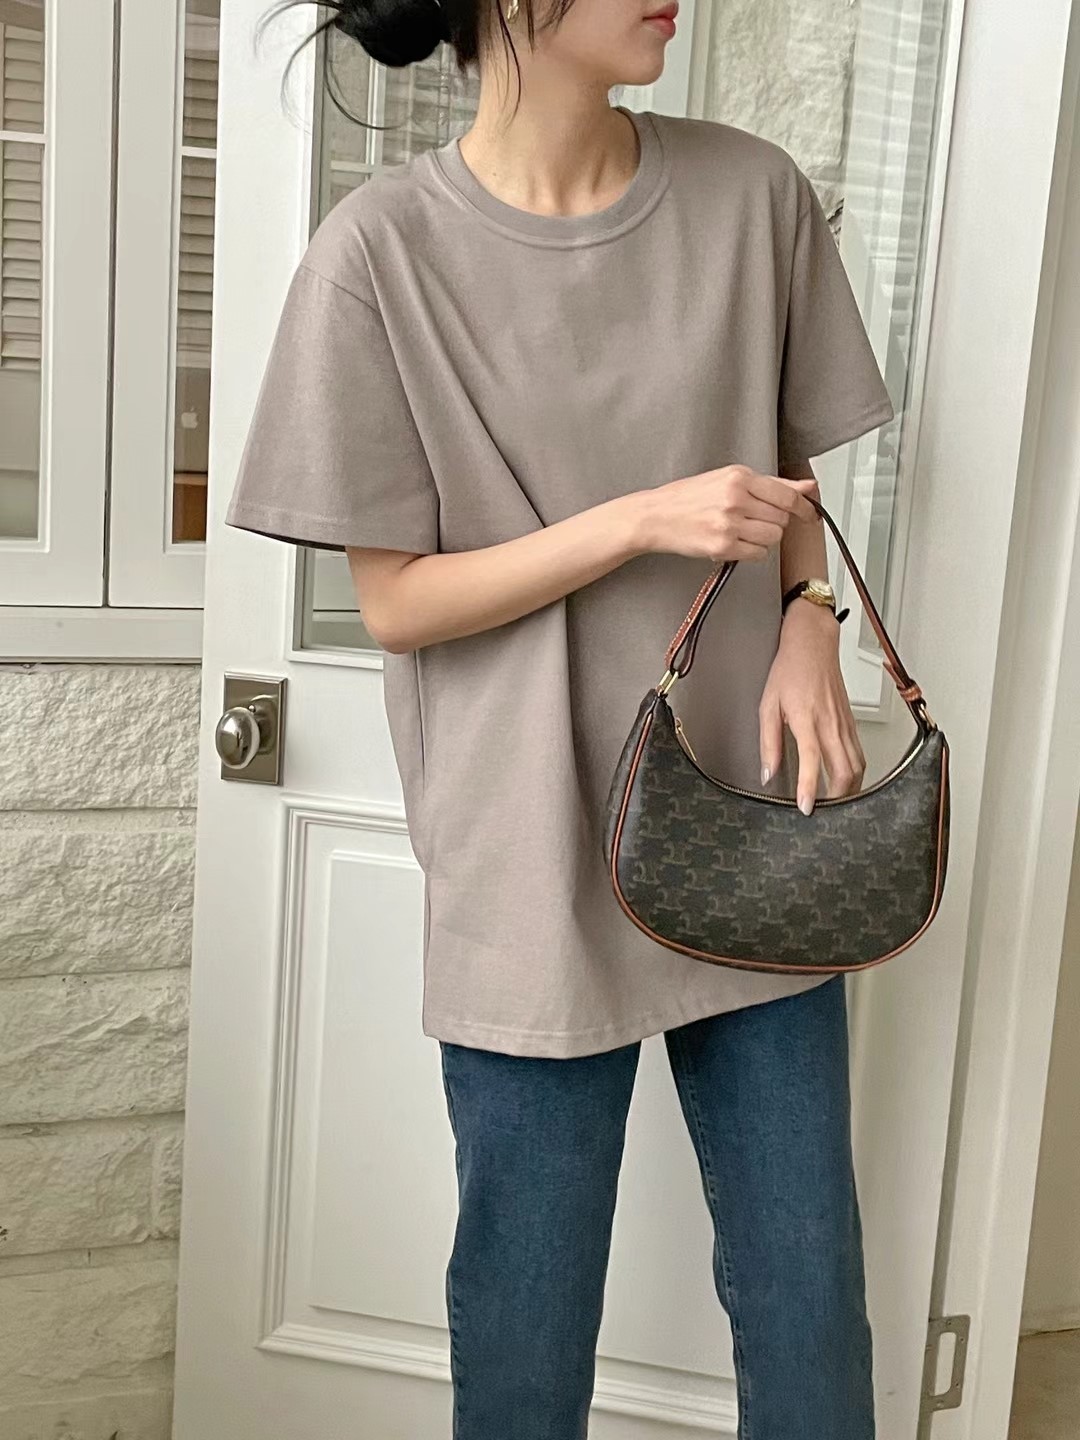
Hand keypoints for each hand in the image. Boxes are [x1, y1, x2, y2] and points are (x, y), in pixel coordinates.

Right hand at [636, 464, 819, 562]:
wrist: (656, 516)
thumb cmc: (688, 497)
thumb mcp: (728, 479)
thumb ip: (772, 484)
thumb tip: (807, 486)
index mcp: (739, 477)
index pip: (787, 495)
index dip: (804, 507)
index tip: (810, 514)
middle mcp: (735, 499)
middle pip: (781, 518)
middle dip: (774, 521)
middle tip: (754, 519)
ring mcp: (729, 524)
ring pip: (772, 537)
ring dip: (764, 538)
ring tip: (743, 531)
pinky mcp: (722, 547)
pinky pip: (758, 554)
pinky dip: (752, 551)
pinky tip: (735, 542)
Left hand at [758, 600, 865, 813]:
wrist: (813, 645)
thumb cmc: (789, 670)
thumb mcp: (767, 705)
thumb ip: (767, 742)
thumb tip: (767, 773)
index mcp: (807, 719)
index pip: (812, 760)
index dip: (809, 787)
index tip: (806, 808)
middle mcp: (830, 724)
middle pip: (844, 771)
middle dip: (837, 798)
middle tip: (823, 812)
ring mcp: (845, 724)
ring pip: (857, 766)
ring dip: (849, 789)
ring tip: (835, 803)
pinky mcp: (852, 722)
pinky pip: (859, 754)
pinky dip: (855, 773)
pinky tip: (845, 781)